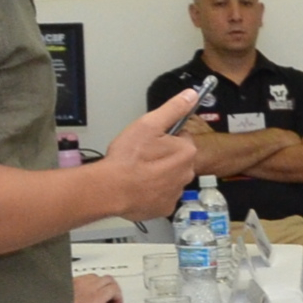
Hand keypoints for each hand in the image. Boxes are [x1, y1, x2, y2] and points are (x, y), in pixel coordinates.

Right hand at [98, 90, 201, 220]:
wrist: (110, 189)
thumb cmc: (128, 157)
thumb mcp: (148, 124)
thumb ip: (172, 109)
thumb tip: (191, 95)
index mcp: (186, 152)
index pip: (182, 138)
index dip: (165, 137)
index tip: (150, 140)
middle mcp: (187, 173)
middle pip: (177, 159)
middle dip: (163, 156)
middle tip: (141, 156)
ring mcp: (176, 193)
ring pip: (169, 178)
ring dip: (158, 174)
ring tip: (137, 172)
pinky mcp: (165, 208)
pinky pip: (161, 196)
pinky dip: (152, 192)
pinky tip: (138, 187)